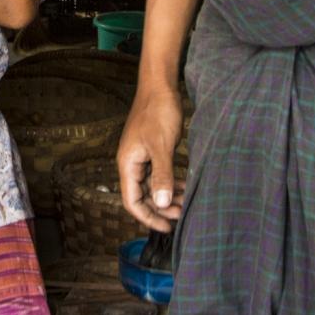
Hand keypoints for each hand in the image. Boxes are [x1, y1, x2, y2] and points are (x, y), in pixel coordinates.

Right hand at [117, 82, 185, 231]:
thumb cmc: (158, 112)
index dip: (148, 217)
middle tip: (182, 215)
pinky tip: (184, 186)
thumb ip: (162, 175)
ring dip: (167, 196)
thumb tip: (162, 203)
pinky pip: (159, 174)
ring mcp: (142, 157)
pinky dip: (170, 183)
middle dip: (160, 209)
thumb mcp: (161, 146)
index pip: (132, 201)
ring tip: (185, 202)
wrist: (160, 87)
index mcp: (128, 164)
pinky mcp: (152, 150)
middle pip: (142, 196)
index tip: (167, 227)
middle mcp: (132, 163)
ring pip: (152, 186)